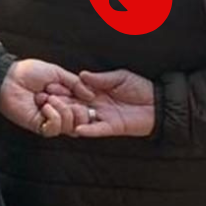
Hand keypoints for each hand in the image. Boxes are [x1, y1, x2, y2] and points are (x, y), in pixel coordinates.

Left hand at [0, 60, 94, 137]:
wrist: (9, 78)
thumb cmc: (29, 72)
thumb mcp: (58, 73)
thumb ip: (76, 84)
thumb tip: (91, 95)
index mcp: (65, 98)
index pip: (85, 108)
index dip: (85, 102)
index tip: (81, 93)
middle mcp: (60, 111)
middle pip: (81, 120)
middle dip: (76, 107)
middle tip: (63, 95)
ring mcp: (50, 120)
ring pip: (70, 126)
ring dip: (62, 109)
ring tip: (49, 98)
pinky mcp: (39, 126)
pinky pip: (54, 129)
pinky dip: (53, 116)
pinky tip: (44, 106)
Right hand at [40, 69, 155, 138]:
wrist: (159, 101)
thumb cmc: (140, 87)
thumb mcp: (119, 77)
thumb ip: (100, 79)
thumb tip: (82, 75)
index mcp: (96, 93)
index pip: (76, 92)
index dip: (63, 90)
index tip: (49, 87)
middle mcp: (96, 106)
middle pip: (74, 106)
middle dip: (61, 104)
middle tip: (46, 102)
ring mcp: (103, 118)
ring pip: (82, 119)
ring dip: (70, 117)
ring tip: (58, 115)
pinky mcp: (112, 127)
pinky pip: (97, 130)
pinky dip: (88, 130)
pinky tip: (77, 129)